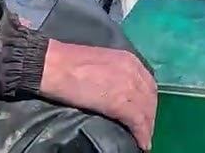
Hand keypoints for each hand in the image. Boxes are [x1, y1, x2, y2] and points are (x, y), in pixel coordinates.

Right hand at [40, 39, 157, 148]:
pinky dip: (142, 135)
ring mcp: (128, 87)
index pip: (147, 84)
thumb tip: (116, 90)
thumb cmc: (69, 62)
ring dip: (147, 127)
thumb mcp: (102, 63)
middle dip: (149, 115)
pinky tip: (142, 144)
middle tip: (145, 129)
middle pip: (149, 98)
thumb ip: (115, 74)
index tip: (144, 112)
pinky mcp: (119, 103)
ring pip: (146, 111)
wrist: (55, 65)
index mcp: (128, 60)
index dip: (148, 100)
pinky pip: (137, 122)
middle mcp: (134, 71)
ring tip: (143, 139)